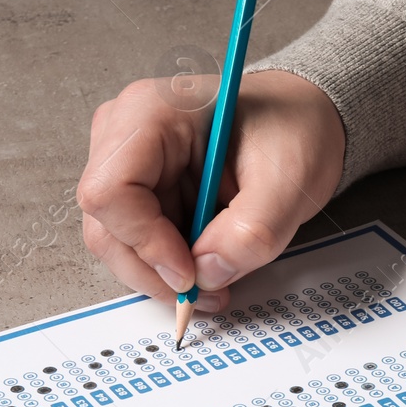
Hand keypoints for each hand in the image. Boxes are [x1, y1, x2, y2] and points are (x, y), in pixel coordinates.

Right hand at [78, 69, 344, 312]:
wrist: (299, 122)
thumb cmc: (292, 129)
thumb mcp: (289, 180)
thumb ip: (252, 231)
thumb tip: (208, 274)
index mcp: (150, 112)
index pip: (111, 191)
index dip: (145, 242)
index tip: (189, 273)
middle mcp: (124, 135)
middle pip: (106, 225)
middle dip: (154, 270)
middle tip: (204, 293)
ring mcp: (127, 164)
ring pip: (117, 243)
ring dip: (162, 276)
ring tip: (213, 284)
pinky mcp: (140, 191)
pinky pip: (137, 243)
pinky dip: (168, 267)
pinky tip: (208, 268)